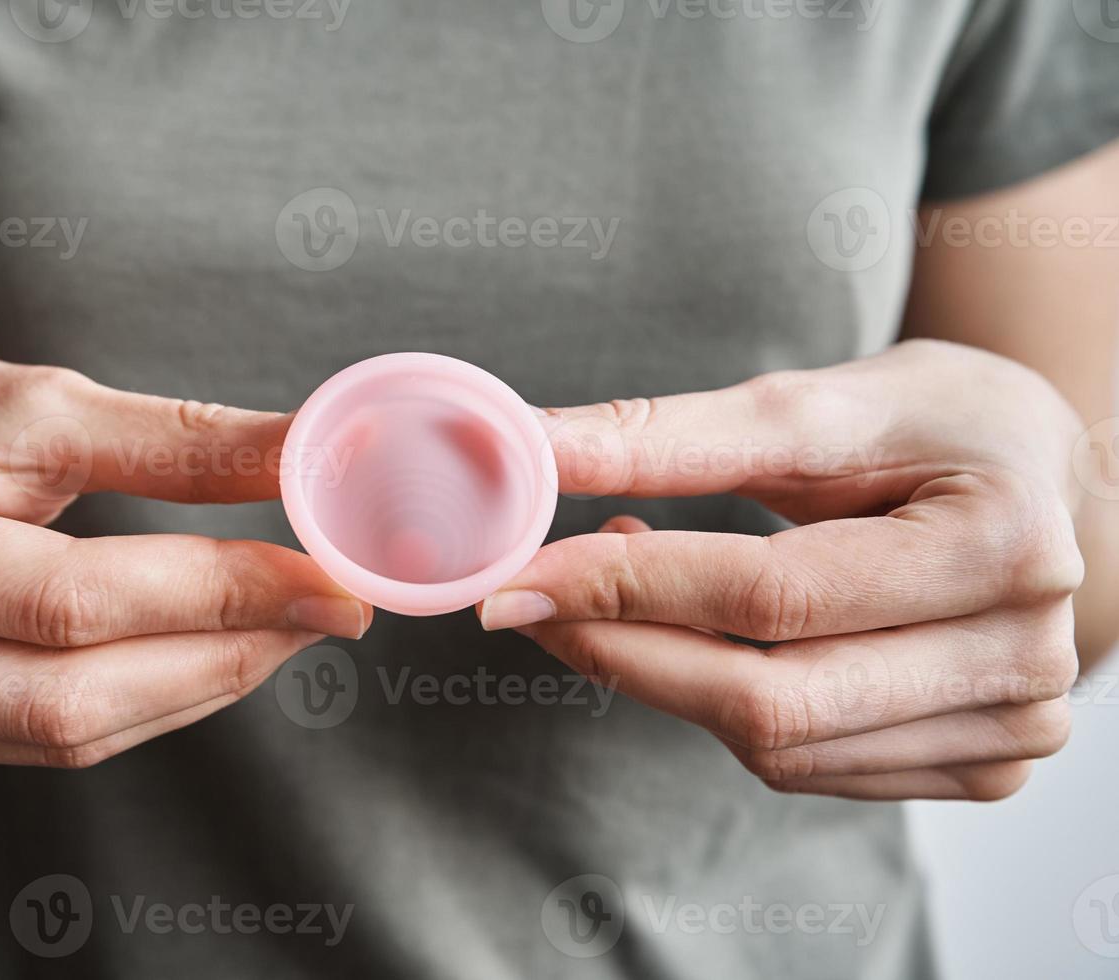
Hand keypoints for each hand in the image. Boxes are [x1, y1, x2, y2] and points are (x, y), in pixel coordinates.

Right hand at [0, 343, 370, 775]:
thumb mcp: (20, 402)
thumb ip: (166, 439)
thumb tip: (307, 452)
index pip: (62, 597)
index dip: (211, 591)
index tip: (323, 572)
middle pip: (68, 693)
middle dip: (225, 651)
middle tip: (330, 607)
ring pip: (68, 736)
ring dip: (202, 684)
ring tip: (287, 625)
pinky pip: (50, 745)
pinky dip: (152, 701)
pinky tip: (212, 653)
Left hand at [481, 340, 1083, 800]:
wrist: (1046, 478)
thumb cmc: (936, 423)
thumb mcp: (814, 406)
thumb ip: (670, 436)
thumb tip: (531, 446)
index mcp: (998, 542)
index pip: (771, 595)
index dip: (627, 587)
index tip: (520, 575)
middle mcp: (1023, 655)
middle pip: (771, 699)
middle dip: (623, 652)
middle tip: (532, 603)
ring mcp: (1011, 727)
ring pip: (779, 746)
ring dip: (664, 679)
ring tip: (618, 593)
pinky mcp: (982, 764)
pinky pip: (810, 765)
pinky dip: (724, 709)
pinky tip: (693, 639)